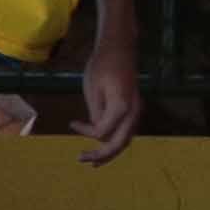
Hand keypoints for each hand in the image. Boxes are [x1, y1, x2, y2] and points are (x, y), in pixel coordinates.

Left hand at [77, 42, 142, 164]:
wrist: (119, 48)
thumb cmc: (102, 65)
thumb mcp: (92, 88)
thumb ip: (96, 113)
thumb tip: (97, 133)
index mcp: (122, 107)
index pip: (103, 132)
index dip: (86, 132)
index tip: (72, 123)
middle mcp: (133, 112)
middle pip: (120, 144)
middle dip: (102, 155)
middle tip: (84, 160)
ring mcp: (136, 111)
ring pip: (125, 140)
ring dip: (110, 151)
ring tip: (94, 161)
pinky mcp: (134, 109)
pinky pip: (126, 131)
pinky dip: (115, 140)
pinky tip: (103, 144)